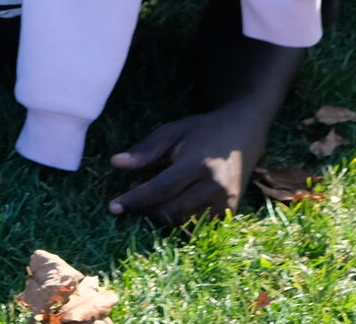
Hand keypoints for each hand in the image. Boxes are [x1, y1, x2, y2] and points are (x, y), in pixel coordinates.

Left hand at [108, 101, 270, 224]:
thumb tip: (116, 163)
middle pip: (170, 209)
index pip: (161, 188)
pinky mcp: (229, 212)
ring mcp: (224, 202)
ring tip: (154, 193)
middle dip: (144, 209)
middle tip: (130, 197)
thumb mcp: (172, 132)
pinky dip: (178, 216)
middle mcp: (214, 186)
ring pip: (182, 221)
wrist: (243, 135)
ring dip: (160, 213)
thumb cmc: (202, 131)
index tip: (113, 207)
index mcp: (198, 163)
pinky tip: (173, 200)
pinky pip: (196, 224)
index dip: (136, 199)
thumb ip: (145, 150)